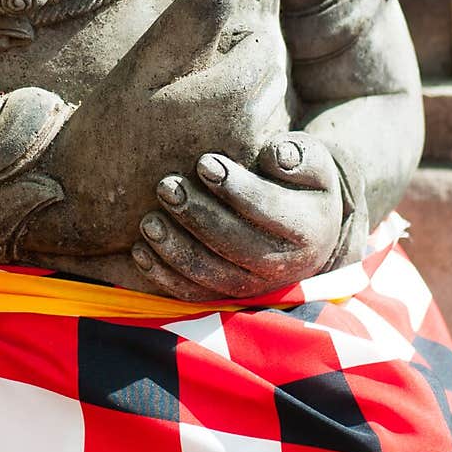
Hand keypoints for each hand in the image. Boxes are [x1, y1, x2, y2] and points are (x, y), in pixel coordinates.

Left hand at [131, 132, 344, 298]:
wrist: (301, 226)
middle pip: (236, 245)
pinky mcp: (225, 296)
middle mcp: (284, 266)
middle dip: (197, 216)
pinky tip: (140, 249)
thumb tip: (276, 155)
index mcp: (309, 229)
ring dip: (174, 249)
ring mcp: (252, 286)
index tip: (204, 161)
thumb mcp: (311, 162)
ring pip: (210, 275)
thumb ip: (299, 155)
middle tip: (166, 186)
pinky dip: (163, 276)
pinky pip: (191, 293)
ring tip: (148, 220)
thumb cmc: (298, 182)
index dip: (236, 187)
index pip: (270, 209)